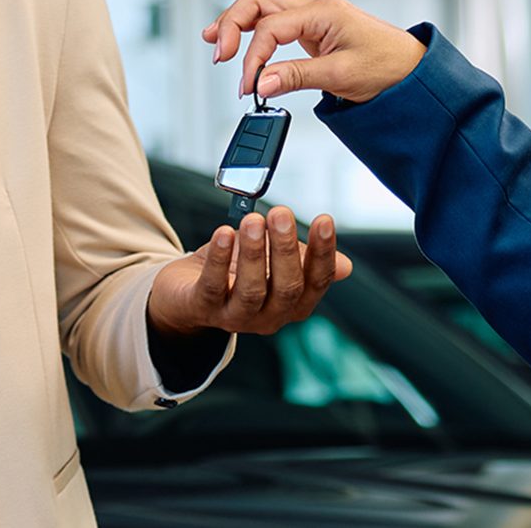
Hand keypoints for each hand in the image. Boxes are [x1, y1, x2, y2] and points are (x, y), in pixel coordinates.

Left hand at [149, 205, 352, 336]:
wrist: (187, 295)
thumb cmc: (237, 274)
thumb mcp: (275, 264)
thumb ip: (305, 261)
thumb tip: (344, 266)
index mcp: (294, 304)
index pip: (316, 281)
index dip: (323, 252)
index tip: (324, 219)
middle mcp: (270, 316)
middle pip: (287, 287)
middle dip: (285, 248)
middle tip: (281, 213)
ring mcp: (236, 317)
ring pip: (251, 290)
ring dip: (254, 253)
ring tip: (253, 221)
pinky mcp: (203, 308)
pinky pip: (213, 286)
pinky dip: (220, 259)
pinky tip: (224, 233)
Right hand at [201, 0, 424, 103]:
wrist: (414, 71)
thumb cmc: (389, 67)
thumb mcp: (341, 76)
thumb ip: (295, 76)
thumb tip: (259, 83)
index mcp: (323, 11)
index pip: (271, 26)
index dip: (253, 57)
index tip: (248, 86)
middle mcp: (316, 6)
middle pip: (258, 0)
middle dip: (232, 23)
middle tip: (219, 54)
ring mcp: (314, 15)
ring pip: (263, 7)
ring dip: (238, 23)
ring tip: (217, 43)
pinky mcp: (314, 29)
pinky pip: (276, 21)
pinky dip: (254, 31)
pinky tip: (240, 43)